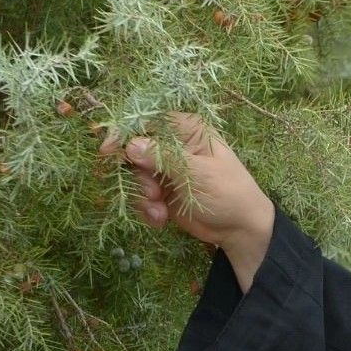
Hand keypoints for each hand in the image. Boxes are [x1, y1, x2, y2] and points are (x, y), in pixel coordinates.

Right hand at [97, 111, 274, 291]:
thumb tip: (131, 145)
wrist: (241, 229)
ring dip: (143, 195)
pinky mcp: (162, 191)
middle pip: (135, 149)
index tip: (109, 151)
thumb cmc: (229, 193)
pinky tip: (161, 219)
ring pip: (135, 175)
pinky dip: (147, 208)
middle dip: (138, 175)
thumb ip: (164, 158)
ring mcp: (166, 169)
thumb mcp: (198, 173)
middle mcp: (174, 145)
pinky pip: (141, 195)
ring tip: (160, 210)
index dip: (125, 133)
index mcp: (187, 129)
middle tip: (153, 193)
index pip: (148, 121)